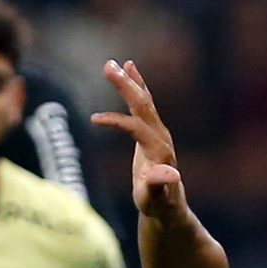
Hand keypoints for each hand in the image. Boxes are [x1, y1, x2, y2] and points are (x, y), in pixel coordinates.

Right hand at [92, 60, 185, 219]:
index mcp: (158, 150)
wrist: (169, 204)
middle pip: (143, 105)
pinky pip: (144, 103)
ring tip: (116, 62)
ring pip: (144, 101)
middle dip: (126, 86)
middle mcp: (161, 136)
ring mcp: (159, 131)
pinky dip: (137, 85)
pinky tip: (131, 69)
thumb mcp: (154, 199)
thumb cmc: (158, 205)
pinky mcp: (154, 130)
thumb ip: (159, 186)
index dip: (116, 122)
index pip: (136, 127)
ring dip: (130, 80)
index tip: (94, 119)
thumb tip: (172, 174)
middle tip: (108, 66)